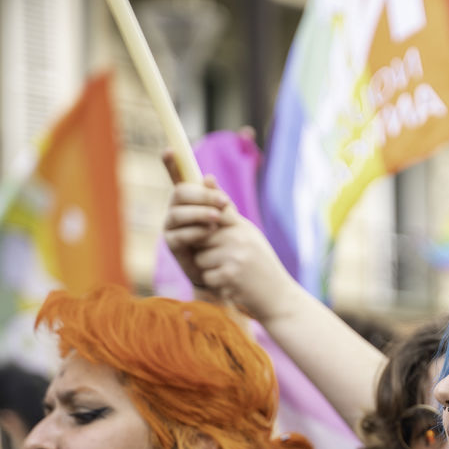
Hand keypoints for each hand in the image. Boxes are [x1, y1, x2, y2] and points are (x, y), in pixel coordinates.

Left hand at [161, 151, 299, 321]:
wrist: (279, 298)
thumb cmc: (260, 266)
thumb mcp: (247, 235)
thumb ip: (225, 211)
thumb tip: (207, 178)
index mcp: (240, 224)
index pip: (215, 202)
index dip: (194, 184)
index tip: (168, 151)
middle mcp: (239, 234)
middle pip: (201, 234)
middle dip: (205, 248)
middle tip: (225, 258)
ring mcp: (235, 254)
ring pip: (200, 255)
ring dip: (210, 267)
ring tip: (232, 273)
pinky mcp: (231, 274)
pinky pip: (206, 274)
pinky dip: (216, 282)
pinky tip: (233, 285)